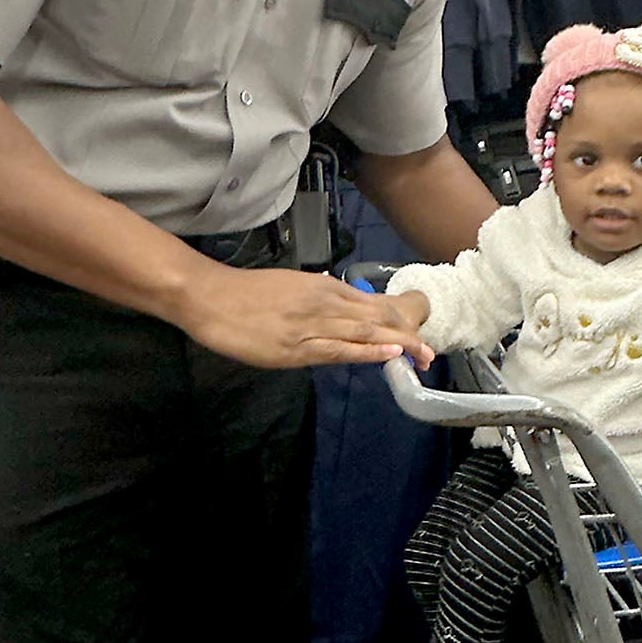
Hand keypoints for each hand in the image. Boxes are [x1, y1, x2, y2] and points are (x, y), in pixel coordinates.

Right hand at [177, 267, 436, 369]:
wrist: (211, 297)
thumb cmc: (246, 294)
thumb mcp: (290, 286)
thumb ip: (316, 293)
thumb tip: (337, 291)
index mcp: (324, 288)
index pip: (372, 304)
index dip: (399, 320)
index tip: (418, 333)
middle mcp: (325, 303)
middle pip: (377, 319)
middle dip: (407, 335)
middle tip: (431, 354)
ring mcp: (312, 324)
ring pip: (365, 333)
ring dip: (398, 345)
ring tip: (423, 356)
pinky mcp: (297, 346)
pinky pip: (340, 349)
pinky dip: (367, 351)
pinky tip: (388, 353)